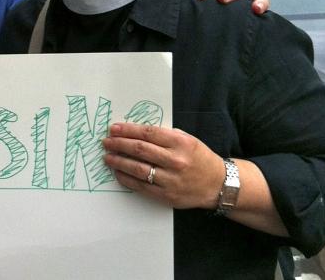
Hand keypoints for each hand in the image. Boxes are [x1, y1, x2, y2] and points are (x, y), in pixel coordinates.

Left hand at [102, 122, 223, 209]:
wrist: (218, 184)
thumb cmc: (199, 158)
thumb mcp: (187, 139)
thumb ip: (164, 135)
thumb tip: (135, 131)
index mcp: (180, 143)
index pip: (147, 133)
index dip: (127, 130)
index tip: (113, 128)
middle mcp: (175, 161)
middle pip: (139, 150)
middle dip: (119, 144)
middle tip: (106, 142)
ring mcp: (171, 180)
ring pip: (138, 169)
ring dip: (119, 162)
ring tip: (108, 157)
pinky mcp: (167, 196)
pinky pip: (141, 186)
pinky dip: (126, 178)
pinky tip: (118, 172)